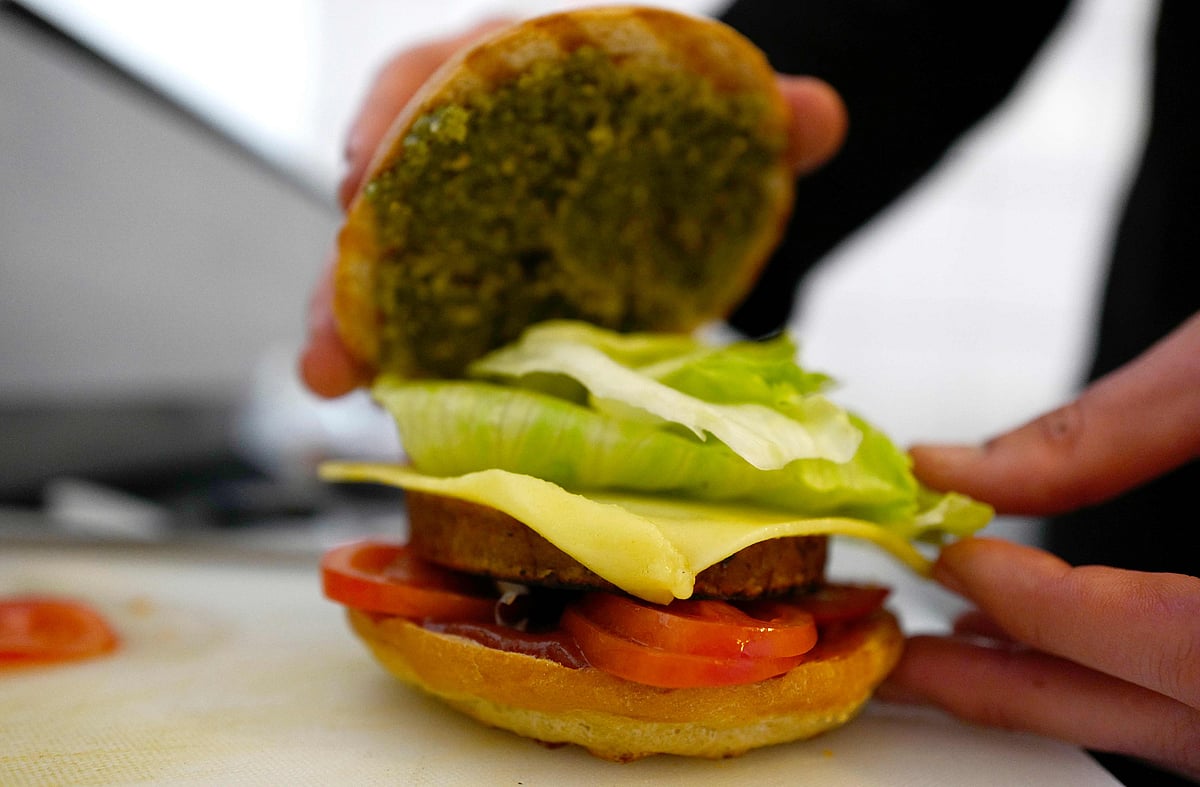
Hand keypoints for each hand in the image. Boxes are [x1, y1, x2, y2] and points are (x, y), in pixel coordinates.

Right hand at [298, 21, 847, 397]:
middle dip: (351, 252)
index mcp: (507, 67)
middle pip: (380, 181)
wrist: (661, 163)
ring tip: (328, 378)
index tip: (367, 167)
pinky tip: (362, 390)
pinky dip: (377, 346)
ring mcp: (447, 212)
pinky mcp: (453, 276)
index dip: (395, 118)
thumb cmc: (668, 122)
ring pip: (374, 256)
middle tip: (336, 321)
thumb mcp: (716, 116)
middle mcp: (458, 136)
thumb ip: (764, 114)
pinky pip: (402, 307)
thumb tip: (817, 115)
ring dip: (342, 316)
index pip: (432, 72)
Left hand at [882, 312, 1199, 778]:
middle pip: (1181, 719)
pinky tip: (1056, 642)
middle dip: (1026, 691)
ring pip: (1197, 729)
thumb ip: (1122, 423)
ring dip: (1072, 693)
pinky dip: (1130, 681)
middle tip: (908, 661)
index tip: (959, 561)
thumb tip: (965, 468)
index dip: (1056, 612)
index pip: (1186, 647)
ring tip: (958, 654)